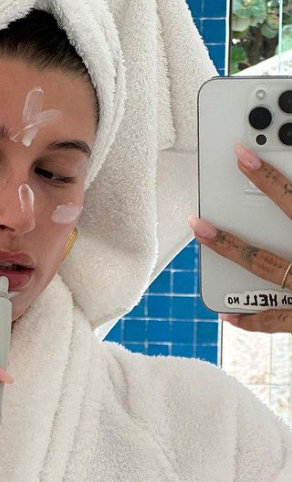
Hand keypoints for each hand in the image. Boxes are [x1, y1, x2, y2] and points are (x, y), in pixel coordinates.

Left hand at [188, 142, 291, 333]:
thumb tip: (288, 199)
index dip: (268, 181)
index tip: (242, 159)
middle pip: (265, 257)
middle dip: (228, 240)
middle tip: (199, 224)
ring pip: (265, 280)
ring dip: (233, 260)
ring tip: (207, 243)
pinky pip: (276, 323)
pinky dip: (251, 320)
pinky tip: (229, 315)